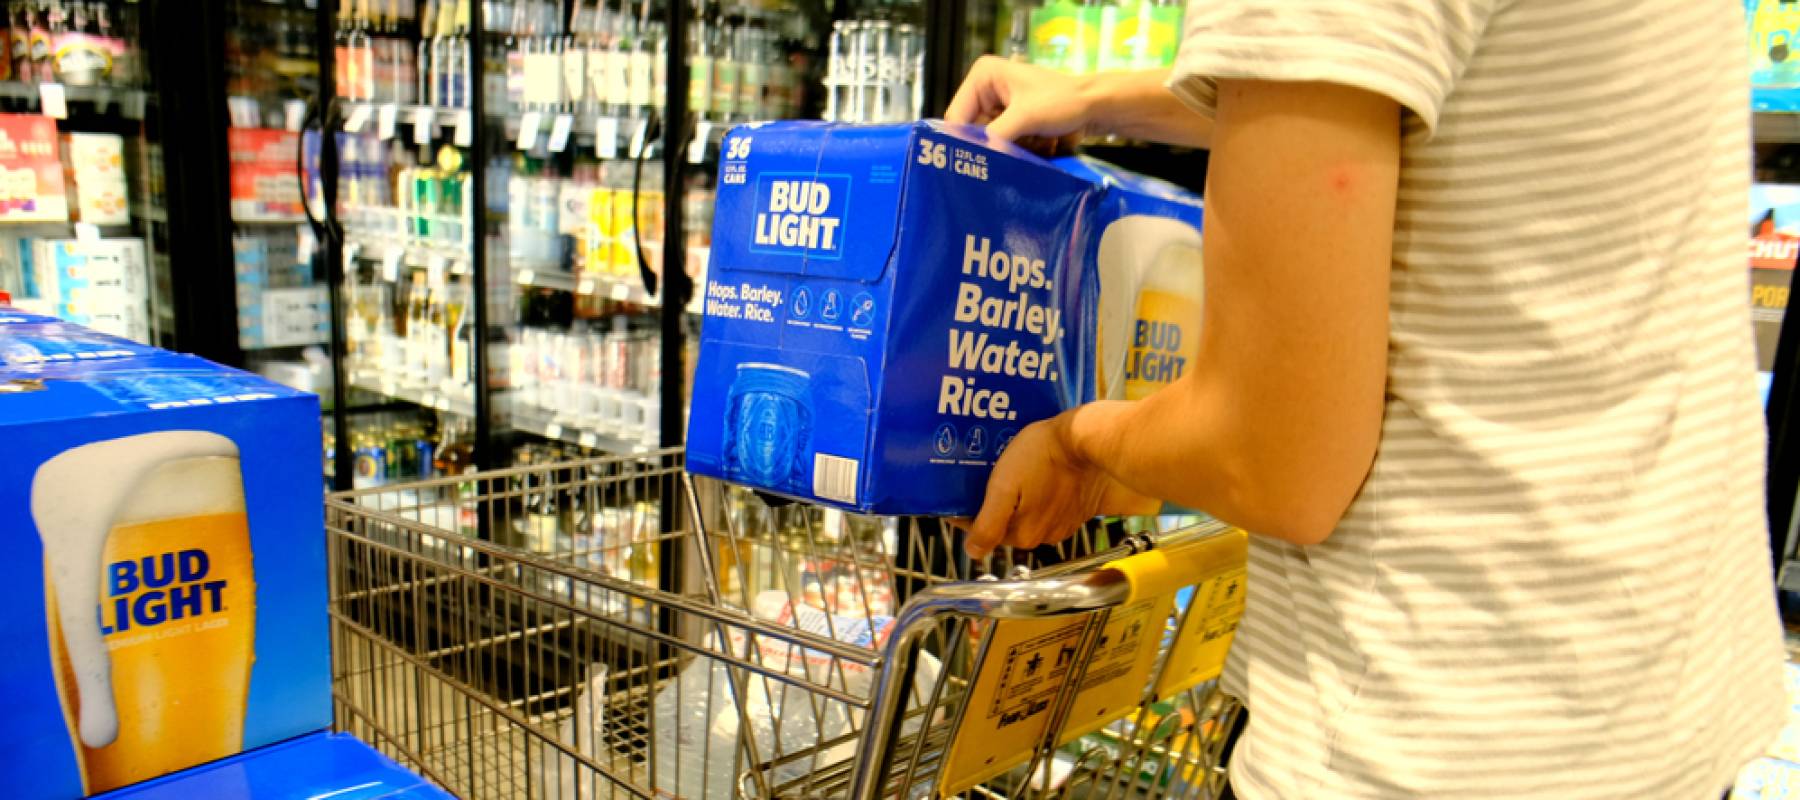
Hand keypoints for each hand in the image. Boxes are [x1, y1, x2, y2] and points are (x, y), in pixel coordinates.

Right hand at [945, 55, 1099, 154]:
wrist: (1095, 106)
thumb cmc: (1063, 101)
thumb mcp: (1026, 116)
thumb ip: (996, 136)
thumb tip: (975, 158)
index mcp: (983, 76)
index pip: (957, 114)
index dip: (961, 140)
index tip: (967, 165)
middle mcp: (986, 89)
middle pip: (972, 130)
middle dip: (988, 146)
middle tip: (1002, 161)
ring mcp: (999, 106)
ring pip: (988, 141)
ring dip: (1005, 150)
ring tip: (1029, 147)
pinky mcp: (1011, 121)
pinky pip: (1002, 144)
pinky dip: (1015, 150)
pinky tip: (1035, 146)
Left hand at [961, 410, 1158, 558]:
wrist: (1086, 439)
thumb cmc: (1042, 455)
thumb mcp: (1004, 486)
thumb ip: (988, 524)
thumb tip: (973, 552)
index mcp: (1024, 533)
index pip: (984, 532)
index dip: (967, 515)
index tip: (957, 498)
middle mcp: (1045, 535)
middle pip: (1006, 525)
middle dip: (992, 507)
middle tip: (983, 481)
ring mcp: (1063, 523)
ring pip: (1028, 516)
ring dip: (1017, 501)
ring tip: (1011, 476)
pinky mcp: (1077, 509)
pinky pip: (1048, 508)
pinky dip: (1038, 497)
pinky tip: (1035, 477)